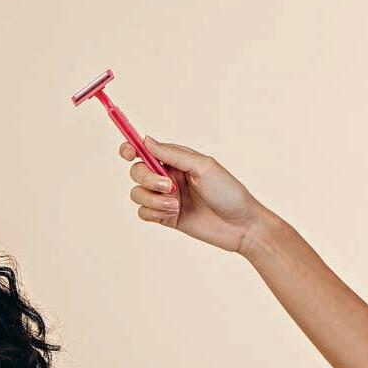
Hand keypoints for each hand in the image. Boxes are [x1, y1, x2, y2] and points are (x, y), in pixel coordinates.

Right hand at [119, 136, 261, 252]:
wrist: (240, 226)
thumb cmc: (228, 192)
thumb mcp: (203, 167)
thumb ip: (173, 154)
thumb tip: (146, 140)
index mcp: (176, 160)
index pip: (146, 150)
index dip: (131, 149)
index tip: (128, 152)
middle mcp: (168, 177)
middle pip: (137, 172)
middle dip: (148, 179)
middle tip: (168, 186)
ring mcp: (165, 198)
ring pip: (138, 193)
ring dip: (153, 199)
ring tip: (176, 205)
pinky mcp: (164, 217)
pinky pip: (143, 212)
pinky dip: (153, 212)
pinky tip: (173, 214)